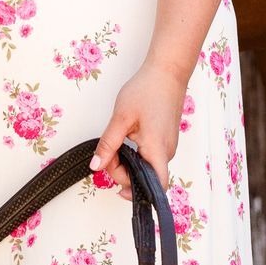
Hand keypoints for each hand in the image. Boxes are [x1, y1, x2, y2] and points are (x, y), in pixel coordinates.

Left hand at [91, 62, 186, 199]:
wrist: (167, 71)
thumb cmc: (147, 90)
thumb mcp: (121, 117)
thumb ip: (108, 144)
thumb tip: (96, 166)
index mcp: (157, 149)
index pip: (156, 187)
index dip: (136, 193)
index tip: (117, 188)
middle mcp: (167, 151)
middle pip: (145, 177)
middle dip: (123, 170)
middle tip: (109, 151)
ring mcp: (169, 146)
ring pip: (147, 166)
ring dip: (129, 161)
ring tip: (119, 140)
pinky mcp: (167, 139)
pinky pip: (151, 156)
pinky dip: (137, 154)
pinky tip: (129, 138)